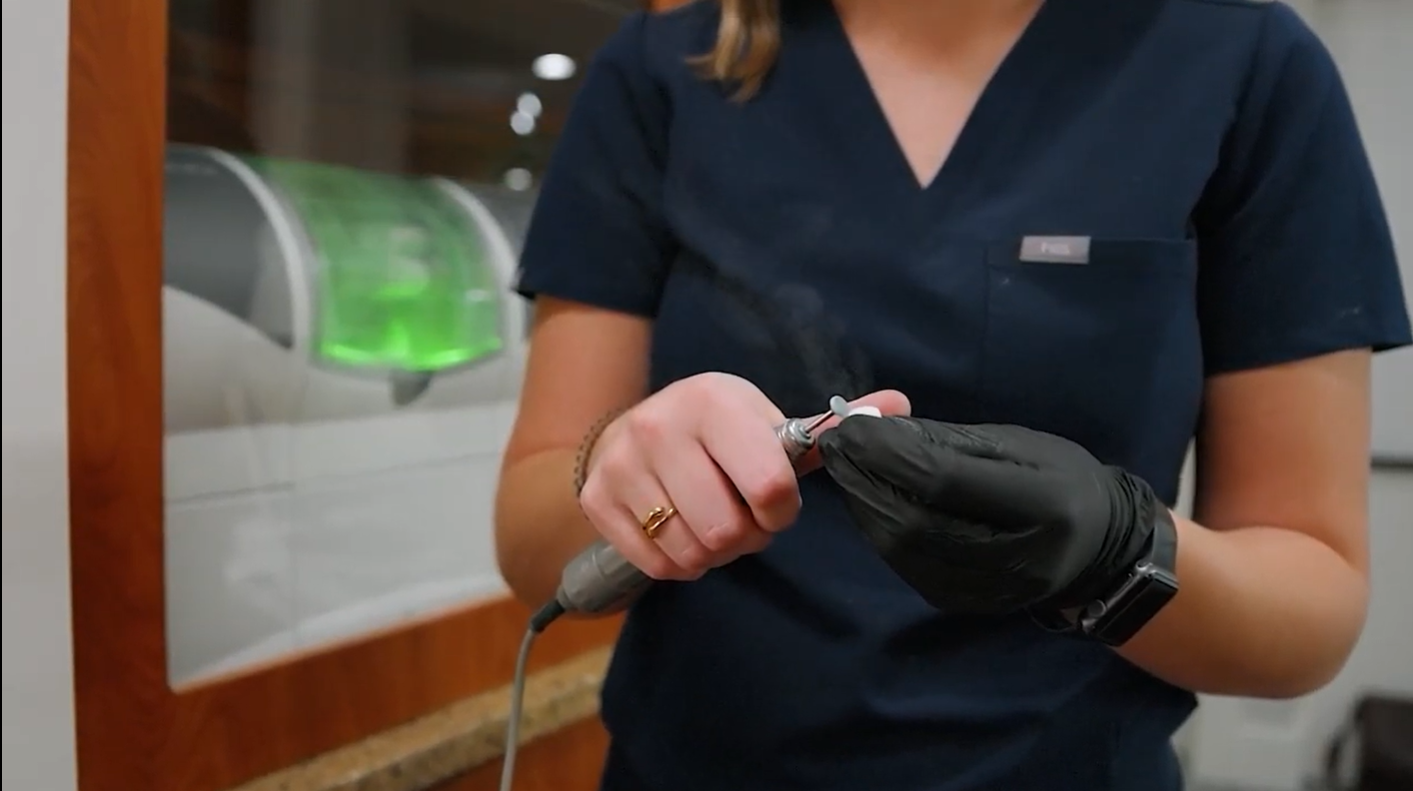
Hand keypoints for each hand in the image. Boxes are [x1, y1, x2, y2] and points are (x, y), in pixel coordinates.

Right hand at [580, 373, 910, 580]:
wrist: (628, 431)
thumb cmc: (715, 433)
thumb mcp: (764, 420)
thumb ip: (829, 426)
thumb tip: (901, 406)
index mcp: (714, 400)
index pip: (769, 486)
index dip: (781, 511)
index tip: (774, 503)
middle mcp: (661, 425)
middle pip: (727, 530)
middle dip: (745, 537)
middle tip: (741, 519)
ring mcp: (623, 464)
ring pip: (692, 551)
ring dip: (713, 553)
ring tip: (711, 524)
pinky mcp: (597, 500)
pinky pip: (656, 563)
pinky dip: (679, 564)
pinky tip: (681, 534)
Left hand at [817, 417, 1162, 614]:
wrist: (1096, 551)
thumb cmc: (1057, 479)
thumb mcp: (1014, 444)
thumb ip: (944, 441)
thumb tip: (874, 429)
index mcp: (1042, 506)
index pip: (943, 481)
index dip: (887, 453)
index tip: (850, 424)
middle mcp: (1015, 560)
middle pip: (912, 522)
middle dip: (862, 479)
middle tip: (834, 445)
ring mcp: (986, 592)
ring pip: (900, 548)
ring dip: (862, 503)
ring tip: (846, 466)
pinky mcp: (961, 605)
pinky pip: (904, 564)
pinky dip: (877, 528)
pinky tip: (868, 499)